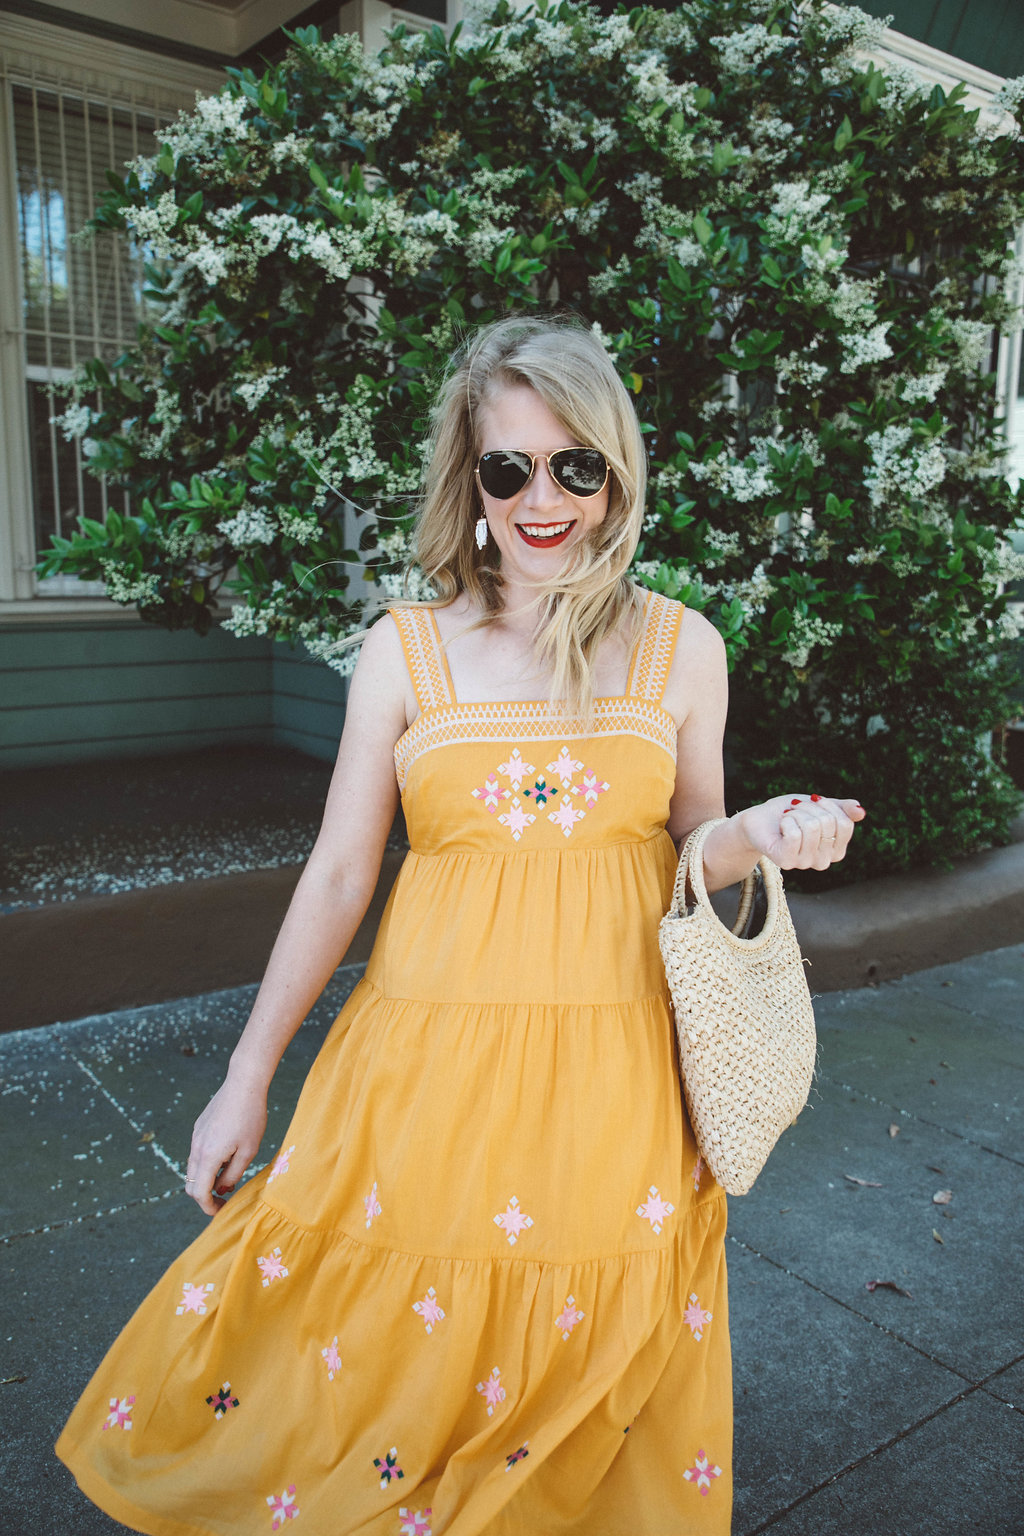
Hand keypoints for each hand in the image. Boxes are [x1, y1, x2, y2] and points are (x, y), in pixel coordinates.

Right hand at [184, 1066, 267, 1216]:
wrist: (243, 1084)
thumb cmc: (251, 1118)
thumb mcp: (248, 1151)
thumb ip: (233, 1175)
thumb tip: (221, 1189)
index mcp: (208, 1156)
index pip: (199, 1192)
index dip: (208, 1207)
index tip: (221, 1212)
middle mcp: (196, 1147)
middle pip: (191, 1183)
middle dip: (205, 1196)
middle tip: (225, 1199)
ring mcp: (196, 1136)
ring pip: (194, 1167)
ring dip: (206, 1178)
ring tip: (229, 1177)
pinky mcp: (199, 1127)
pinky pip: (198, 1152)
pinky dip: (207, 1163)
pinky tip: (227, 1157)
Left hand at [738, 794, 864, 872]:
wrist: (760, 819)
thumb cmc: (790, 813)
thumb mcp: (819, 806)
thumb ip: (842, 809)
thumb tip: (861, 812)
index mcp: (836, 850)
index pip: (845, 824)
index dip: (829, 806)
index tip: (814, 802)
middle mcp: (823, 861)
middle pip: (828, 823)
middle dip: (809, 808)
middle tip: (795, 811)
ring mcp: (804, 863)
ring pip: (811, 827)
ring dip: (796, 813)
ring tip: (787, 817)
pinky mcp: (786, 861)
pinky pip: (794, 834)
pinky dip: (786, 821)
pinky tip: (781, 825)